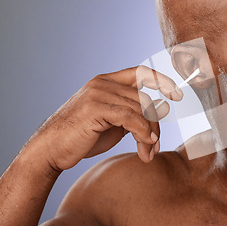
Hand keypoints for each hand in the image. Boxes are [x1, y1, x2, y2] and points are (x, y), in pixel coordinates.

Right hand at [30, 66, 181, 170]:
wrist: (50, 150)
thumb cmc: (82, 137)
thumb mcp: (113, 123)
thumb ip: (134, 114)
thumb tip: (162, 110)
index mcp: (106, 81)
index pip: (140, 72)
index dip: (161, 81)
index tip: (176, 95)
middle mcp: (103, 83)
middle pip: (145, 99)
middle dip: (155, 125)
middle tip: (155, 147)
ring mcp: (98, 93)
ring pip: (141, 109)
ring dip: (150, 134)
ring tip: (148, 153)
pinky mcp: (96, 107)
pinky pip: (132, 118)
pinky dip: (143, 133)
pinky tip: (145, 146)